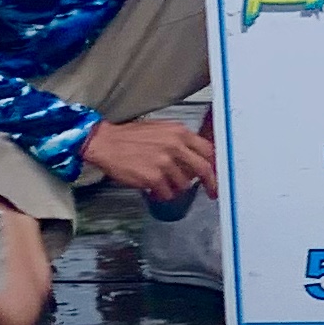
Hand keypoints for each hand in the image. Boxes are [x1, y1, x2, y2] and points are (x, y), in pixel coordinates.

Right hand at [80, 116, 217, 197]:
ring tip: (163, 182)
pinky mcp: (153, 178)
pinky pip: (168, 194)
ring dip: (176, 187)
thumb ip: (181, 141)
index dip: (215, 165)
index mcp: (178, 132)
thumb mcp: (161, 130)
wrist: (106, 143)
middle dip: (211, 183)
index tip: (217, 175)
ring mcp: (164, 163)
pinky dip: (162, 194)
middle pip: (203, 169)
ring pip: (184, 184)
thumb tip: (197, 157)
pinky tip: (154, 188)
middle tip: (212, 192)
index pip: (208, 150)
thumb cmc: (130, 137)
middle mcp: (174, 146)